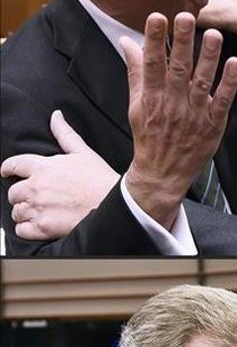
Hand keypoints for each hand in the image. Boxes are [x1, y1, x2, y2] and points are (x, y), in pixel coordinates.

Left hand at [1, 111, 119, 240]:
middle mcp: (36, 187)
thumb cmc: (102, 180)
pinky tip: (40, 226)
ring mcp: (38, 208)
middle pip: (13, 193)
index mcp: (43, 168)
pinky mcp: (43, 228)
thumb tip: (55, 116)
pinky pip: (22, 230)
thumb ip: (65, 134)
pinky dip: (27, 229)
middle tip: (36, 198)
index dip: (8, 169)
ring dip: (26, 213)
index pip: (13, 165)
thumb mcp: (84, 153)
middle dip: (22, 195)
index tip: (6, 173)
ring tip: (42, 213)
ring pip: (16, 212)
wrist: (116, 205)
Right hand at [121, 12, 236, 228]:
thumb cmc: (149, 136)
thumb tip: (127, 42)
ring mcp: (195, 115)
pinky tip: (235, 63)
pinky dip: (229, 83)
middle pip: (178, 69)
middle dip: (183, 42)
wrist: (162, 173)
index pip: (152, 64)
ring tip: (214, 35)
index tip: (158, 17)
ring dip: (209, 58)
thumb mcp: (135, 105)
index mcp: (152, 98)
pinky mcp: (213, 126)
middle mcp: (173, 104)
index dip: (155, 40)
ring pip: (203, 82)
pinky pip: (223, 101)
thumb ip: (135, 72)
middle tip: (188, 16)